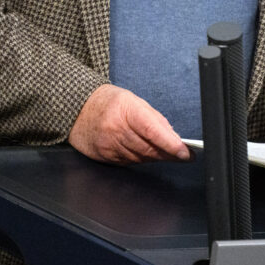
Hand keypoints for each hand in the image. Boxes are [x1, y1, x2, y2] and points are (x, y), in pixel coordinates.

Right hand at [69, 84, 190, 163]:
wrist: (78, 110)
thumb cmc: (109, 103)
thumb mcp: (134, 101)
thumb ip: (155, 120)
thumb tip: (174, 139)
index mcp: (125, 110)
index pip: (152, 131)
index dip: (171, 145)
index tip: (186, 153)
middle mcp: (115, 129)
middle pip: (149, 148)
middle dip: (169, 154)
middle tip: (183, 155)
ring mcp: (108, 145)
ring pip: (141, 158)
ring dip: (156, 157)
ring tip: (165, 152)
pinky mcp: (104, 157)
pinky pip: (129, 162)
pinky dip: (141, 159)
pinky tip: (145, 153)